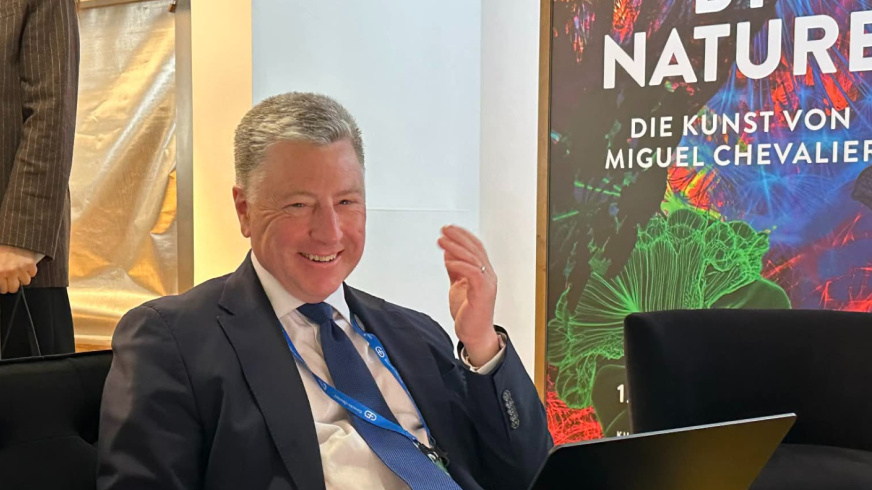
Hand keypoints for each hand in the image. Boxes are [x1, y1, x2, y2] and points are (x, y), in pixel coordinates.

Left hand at [0, 245, 38, 293]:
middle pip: (15, 288)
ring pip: (26, 282)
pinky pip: (33, 273)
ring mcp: (21, 268)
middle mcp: (10, 272)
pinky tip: (26, 266)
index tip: (6, 284)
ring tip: (20, 271)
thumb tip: (1, 281)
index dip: (5, 287)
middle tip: (13, 280)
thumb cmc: (2, 249)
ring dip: (23, 277)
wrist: (12, 237)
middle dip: (14, 285)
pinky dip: (31, 271)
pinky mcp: (30, 264)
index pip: (4, 289)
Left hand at [437, 225, 499, 365]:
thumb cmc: (469, 314)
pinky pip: (473, 273)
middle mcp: (488, 275)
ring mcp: (487, 283)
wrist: (475, 335)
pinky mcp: (482, 292)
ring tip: (442, 241)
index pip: (476, 247)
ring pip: (473, 258)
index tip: (449, 229)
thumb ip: (455, 270)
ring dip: (456, 247)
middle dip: (458, 236)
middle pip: (475, 249)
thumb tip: (449, 253)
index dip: (463, 235)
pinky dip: (460, 264)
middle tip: (444, 230)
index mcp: (483, 273)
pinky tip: (448, 261)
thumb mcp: (458, 286)